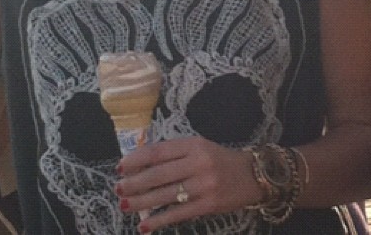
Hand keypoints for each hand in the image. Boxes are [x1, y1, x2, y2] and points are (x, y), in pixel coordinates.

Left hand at [115, 136, 256, 232]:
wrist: (252, 175)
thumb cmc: (219, 159)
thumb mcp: (198, 147)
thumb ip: (174, 153)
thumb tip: (141, 163)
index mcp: (193, 144)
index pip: (158, 151)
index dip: (137, 159)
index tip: (121, 167)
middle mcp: (198, 162)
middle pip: (159, 174)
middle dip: (135, 182)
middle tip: (118, 188)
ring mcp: (204, 185)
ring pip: (166, 195)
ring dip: (142, 202)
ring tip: (125, 205)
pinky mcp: (209, 205)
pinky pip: (179, 213)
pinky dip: (160, 220)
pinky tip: (145, 226)